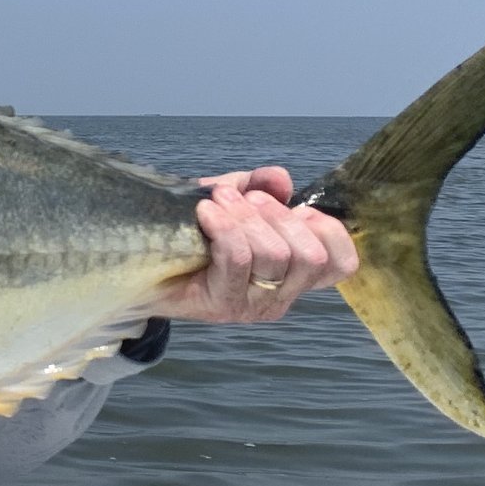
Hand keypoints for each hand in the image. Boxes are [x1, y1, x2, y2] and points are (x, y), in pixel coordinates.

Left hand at [153, 165, 358, 324]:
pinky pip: (238, 259)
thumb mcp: (233, 200)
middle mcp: (281, 296)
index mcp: (294, 274)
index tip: (295, 207)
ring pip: (273, 255)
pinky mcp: (222, 305)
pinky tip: (206, 211)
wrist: (142, 266)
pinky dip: (224, 226)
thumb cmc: (193, 234)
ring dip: (245, 216)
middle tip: (244, 199)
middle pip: (309, 256)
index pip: (342, 263)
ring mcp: (253, 305)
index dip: (326, 228)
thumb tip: (281, 179)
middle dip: (277, 215)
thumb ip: (260, 187)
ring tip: (219, 201)